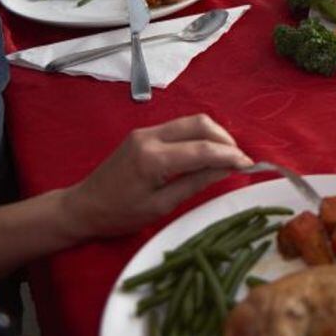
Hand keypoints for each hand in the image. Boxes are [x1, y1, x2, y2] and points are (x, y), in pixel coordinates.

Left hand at [61, 115, 252, 238]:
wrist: (84, 206)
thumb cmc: (120, 214)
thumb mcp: (162, 206)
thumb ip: (196, 183)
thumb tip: (228, 169)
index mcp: (153, 158)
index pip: (203, 149)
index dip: (231, 156)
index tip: (251, 165)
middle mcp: (150, 137)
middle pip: (200, 123)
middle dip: (226, 139)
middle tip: (240, 160)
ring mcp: (146, 131)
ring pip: (191, 121)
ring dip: (214, 135)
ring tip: (227, 157)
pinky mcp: (144, 132)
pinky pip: (180, 127)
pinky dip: (199, 136)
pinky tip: (207, 153)